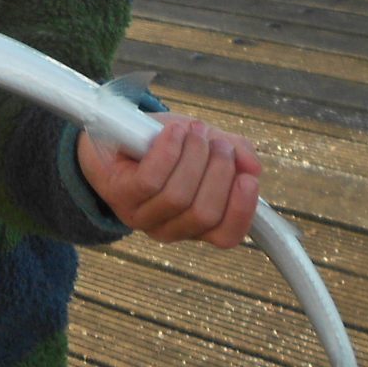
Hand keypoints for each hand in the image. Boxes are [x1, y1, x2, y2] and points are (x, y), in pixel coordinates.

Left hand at [79, 115, 260, 246]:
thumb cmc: (162, 143)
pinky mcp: (121, 197)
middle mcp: (171, 228)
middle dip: (218, 172)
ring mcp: (143, 216)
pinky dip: (168, 152)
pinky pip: (151, 181)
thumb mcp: (205, 143)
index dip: (242, 211)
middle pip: (204, 213)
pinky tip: (173, 132)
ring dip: (193, 157)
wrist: (113, 134)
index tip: (249, 179)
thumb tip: (254, 168)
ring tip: (194, 130)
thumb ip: (234, 153)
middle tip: (218, 143)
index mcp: (197, 223)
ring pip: (178, 196)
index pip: (226, 236)